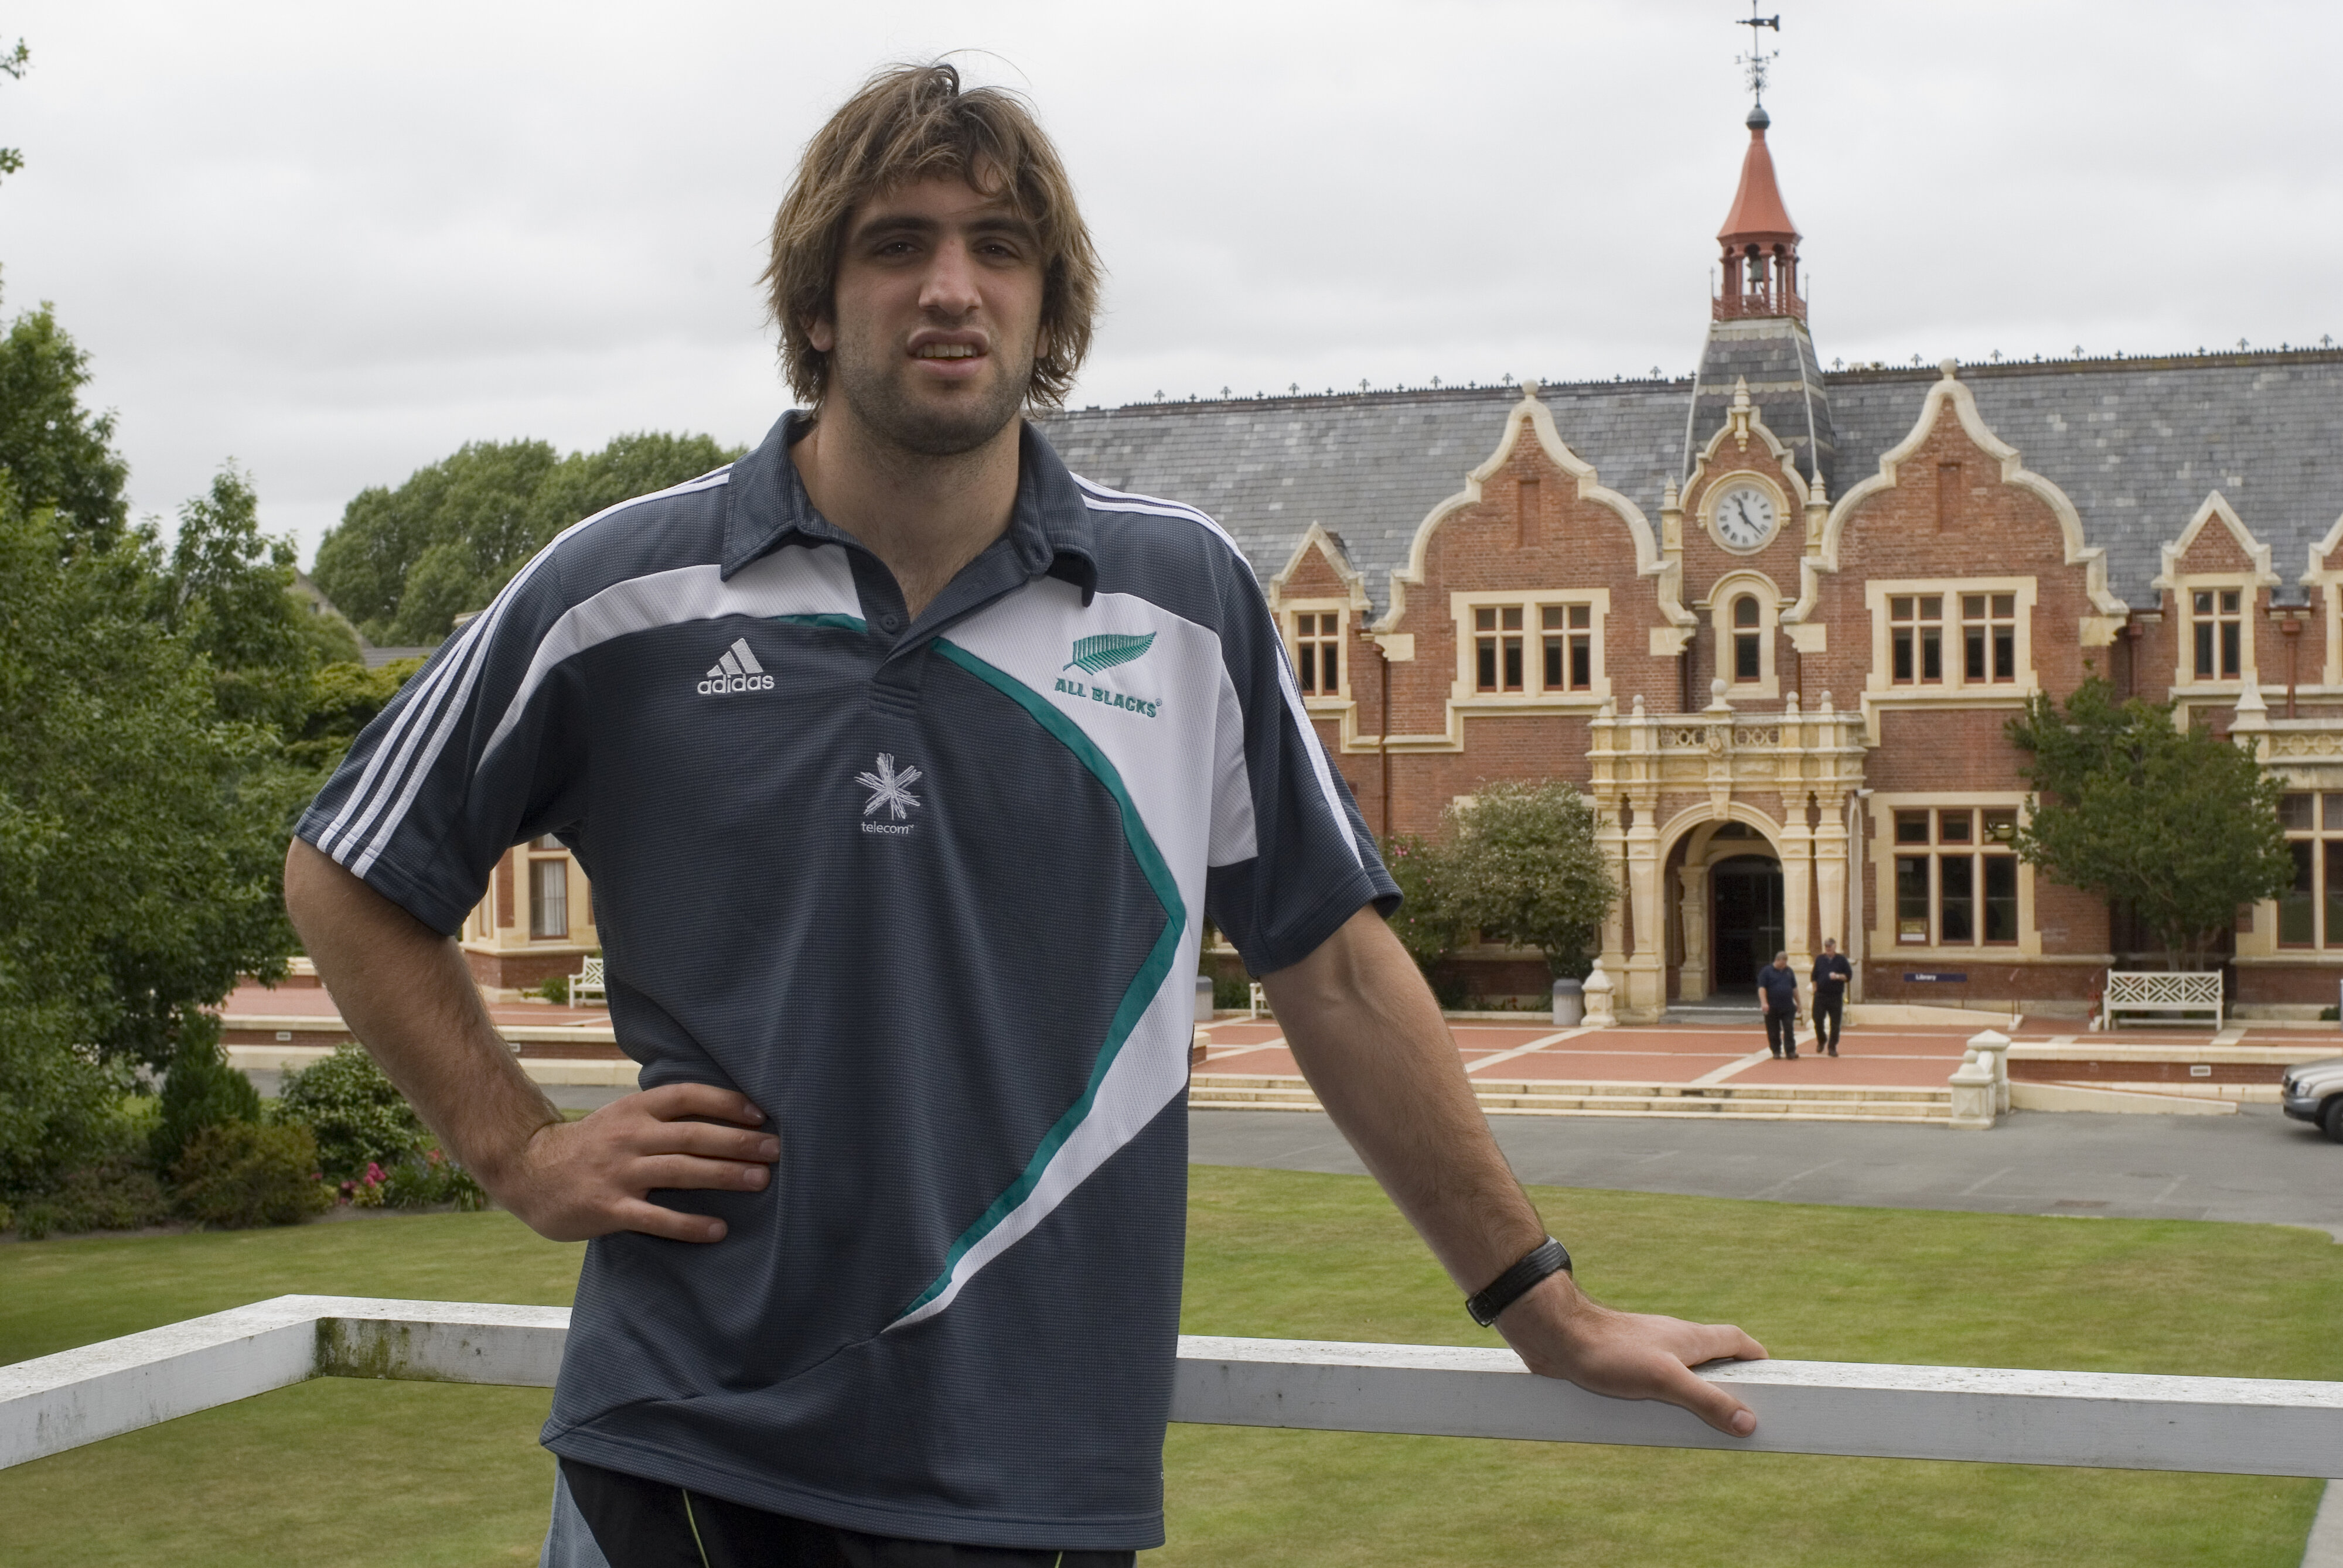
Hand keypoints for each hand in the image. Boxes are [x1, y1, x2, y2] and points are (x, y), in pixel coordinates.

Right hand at [488, 1084, 777, 1243]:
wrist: (528, 1172)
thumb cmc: (591, 1146)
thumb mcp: (622, 1117)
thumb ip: (662, 1115)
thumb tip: (723, 1115)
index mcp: (635, 1109)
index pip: (687, 1096)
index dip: (726, 1102)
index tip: (761, 1112)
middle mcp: (630, 1136)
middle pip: (694, 1134)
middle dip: (739, 1141)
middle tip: (777, 1148)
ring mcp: (619, 1173)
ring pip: (681, 1171)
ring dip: (725, 1175)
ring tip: (761, 1181)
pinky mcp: (609, 1209)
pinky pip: (657, 1218)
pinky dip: (690, 1225)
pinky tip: (718, 1229)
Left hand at [1495, 1274, 1767, 1435]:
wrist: (1557, 1336)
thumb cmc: (1610, 1351)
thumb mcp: (1666, 1380)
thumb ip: (1707, 1400)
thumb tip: (1749, 1422)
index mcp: (1692, 1338)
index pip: (1737, 1342)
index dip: (1757, 1359)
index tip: (1774, 1383)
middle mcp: (1673, 1342)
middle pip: (1713, 1361)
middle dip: (1727, 1387)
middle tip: (1738, 1421)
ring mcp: (1648, 1353)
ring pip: (1681, 1376)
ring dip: (1692, 1400)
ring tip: (1699, 1434)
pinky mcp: (1623, 1366)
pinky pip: (1652, 1387)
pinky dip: (1662, 1405)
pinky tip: (1655, 1426)